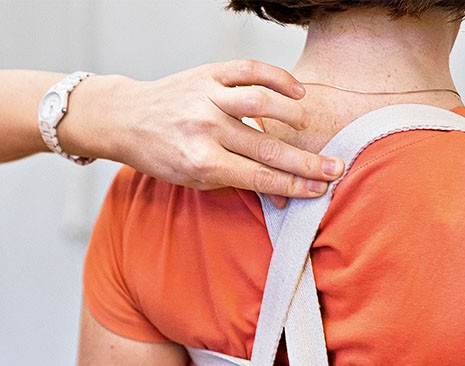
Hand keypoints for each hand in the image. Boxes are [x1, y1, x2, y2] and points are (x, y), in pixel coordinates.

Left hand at [65, 60, 344, 207]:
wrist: (127, 118)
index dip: (294, 186)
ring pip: (263, 104)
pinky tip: (296, 91)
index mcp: (202, 162)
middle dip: (307, 161)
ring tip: (312, 128)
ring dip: (295, 117)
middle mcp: (206, 128)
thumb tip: (283, 197)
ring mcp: (207, 97)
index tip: (321, 190)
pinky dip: (277, 78)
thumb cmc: (162, 155)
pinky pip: (249, 70)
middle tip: (336, 168)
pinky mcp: (208, 73)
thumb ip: (237, 184)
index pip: (259, 177)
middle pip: (269, 147)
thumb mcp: (193, 181)